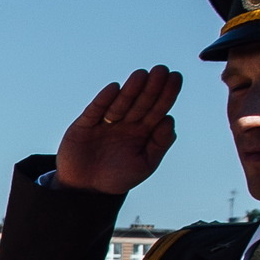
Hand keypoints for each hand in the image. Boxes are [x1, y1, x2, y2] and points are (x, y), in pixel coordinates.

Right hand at [52, 66, 181, 194]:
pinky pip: (95, 110)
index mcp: (143, 131)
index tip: (175, 77)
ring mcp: (105, 122)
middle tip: (161, 69)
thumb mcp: (144, 165)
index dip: (167, 93)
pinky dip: (103, 100)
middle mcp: (125, 123)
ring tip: (141, 75)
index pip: (158, 109)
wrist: (86, 189)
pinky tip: (114, 88)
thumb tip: (170, 119)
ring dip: (130, 89)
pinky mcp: (84, 125)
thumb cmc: (118, 178)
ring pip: (120, 103)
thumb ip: (159, 144)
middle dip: (152, 86)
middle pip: (141, 102)